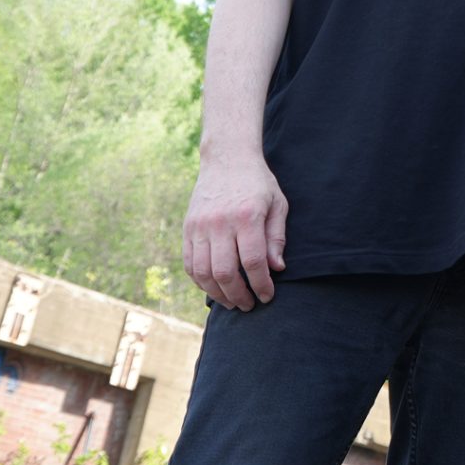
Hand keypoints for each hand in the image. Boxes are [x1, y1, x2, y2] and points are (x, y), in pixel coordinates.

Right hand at [183, 153, 287, 308]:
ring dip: (218, 293)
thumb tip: (276, 269)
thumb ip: (276, 237)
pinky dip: (201, 281)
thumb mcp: (277, 204)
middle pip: (225, 271)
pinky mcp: (187, 229)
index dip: (260, 284)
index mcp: (246, 216)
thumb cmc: (258, 183)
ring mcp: (199, 227)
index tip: (267, 296)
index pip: (253, 261)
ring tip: (232, 302)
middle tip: (249, 305)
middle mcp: (220, 223)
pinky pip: (190, 264)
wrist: (227, 159)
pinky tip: (214, 288)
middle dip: (239, 295)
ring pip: (204, 272)